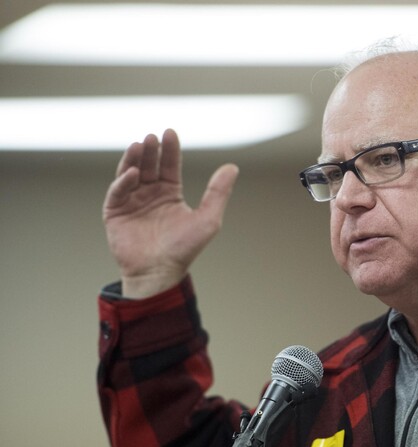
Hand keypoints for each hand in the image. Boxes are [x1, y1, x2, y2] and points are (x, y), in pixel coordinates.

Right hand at [103, 129, 238, 297]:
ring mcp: (132, 201)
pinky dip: (124, 180)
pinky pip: (118, 191)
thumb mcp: (208, 218)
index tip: (170, 133)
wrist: (160, 272)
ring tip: (141, 145)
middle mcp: (150, 194)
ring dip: (135, 158)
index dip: (170, 149)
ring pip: (131, 173)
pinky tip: (133, 173)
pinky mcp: (115, 212)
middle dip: (151, 150)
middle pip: (150, 165)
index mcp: (170, 193)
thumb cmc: (184, 249)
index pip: (169, 165)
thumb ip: (218, 192)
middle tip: (153, 137)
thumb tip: (232, 167)